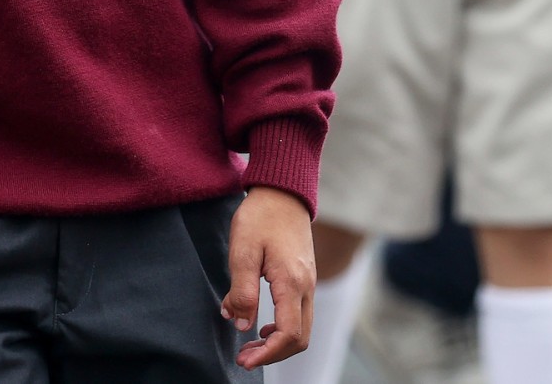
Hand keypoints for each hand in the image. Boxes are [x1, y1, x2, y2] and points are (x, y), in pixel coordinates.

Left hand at [220, 186, 316, 368]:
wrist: (282, 191)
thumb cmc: (260, 217)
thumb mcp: (242, 250)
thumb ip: (242, 291)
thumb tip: (242, 326)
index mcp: (292, 283)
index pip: (288, 334)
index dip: (267, 354)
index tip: (244, 360)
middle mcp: (306, 287)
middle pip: (300, 339)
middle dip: (273, 354)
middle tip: (243, 358)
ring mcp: (308, 283)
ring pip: (302, 329)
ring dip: (278, 344)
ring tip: (250, 346)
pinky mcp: (304, 278)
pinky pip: (300, 314)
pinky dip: (284, 329)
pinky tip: (262, 326)